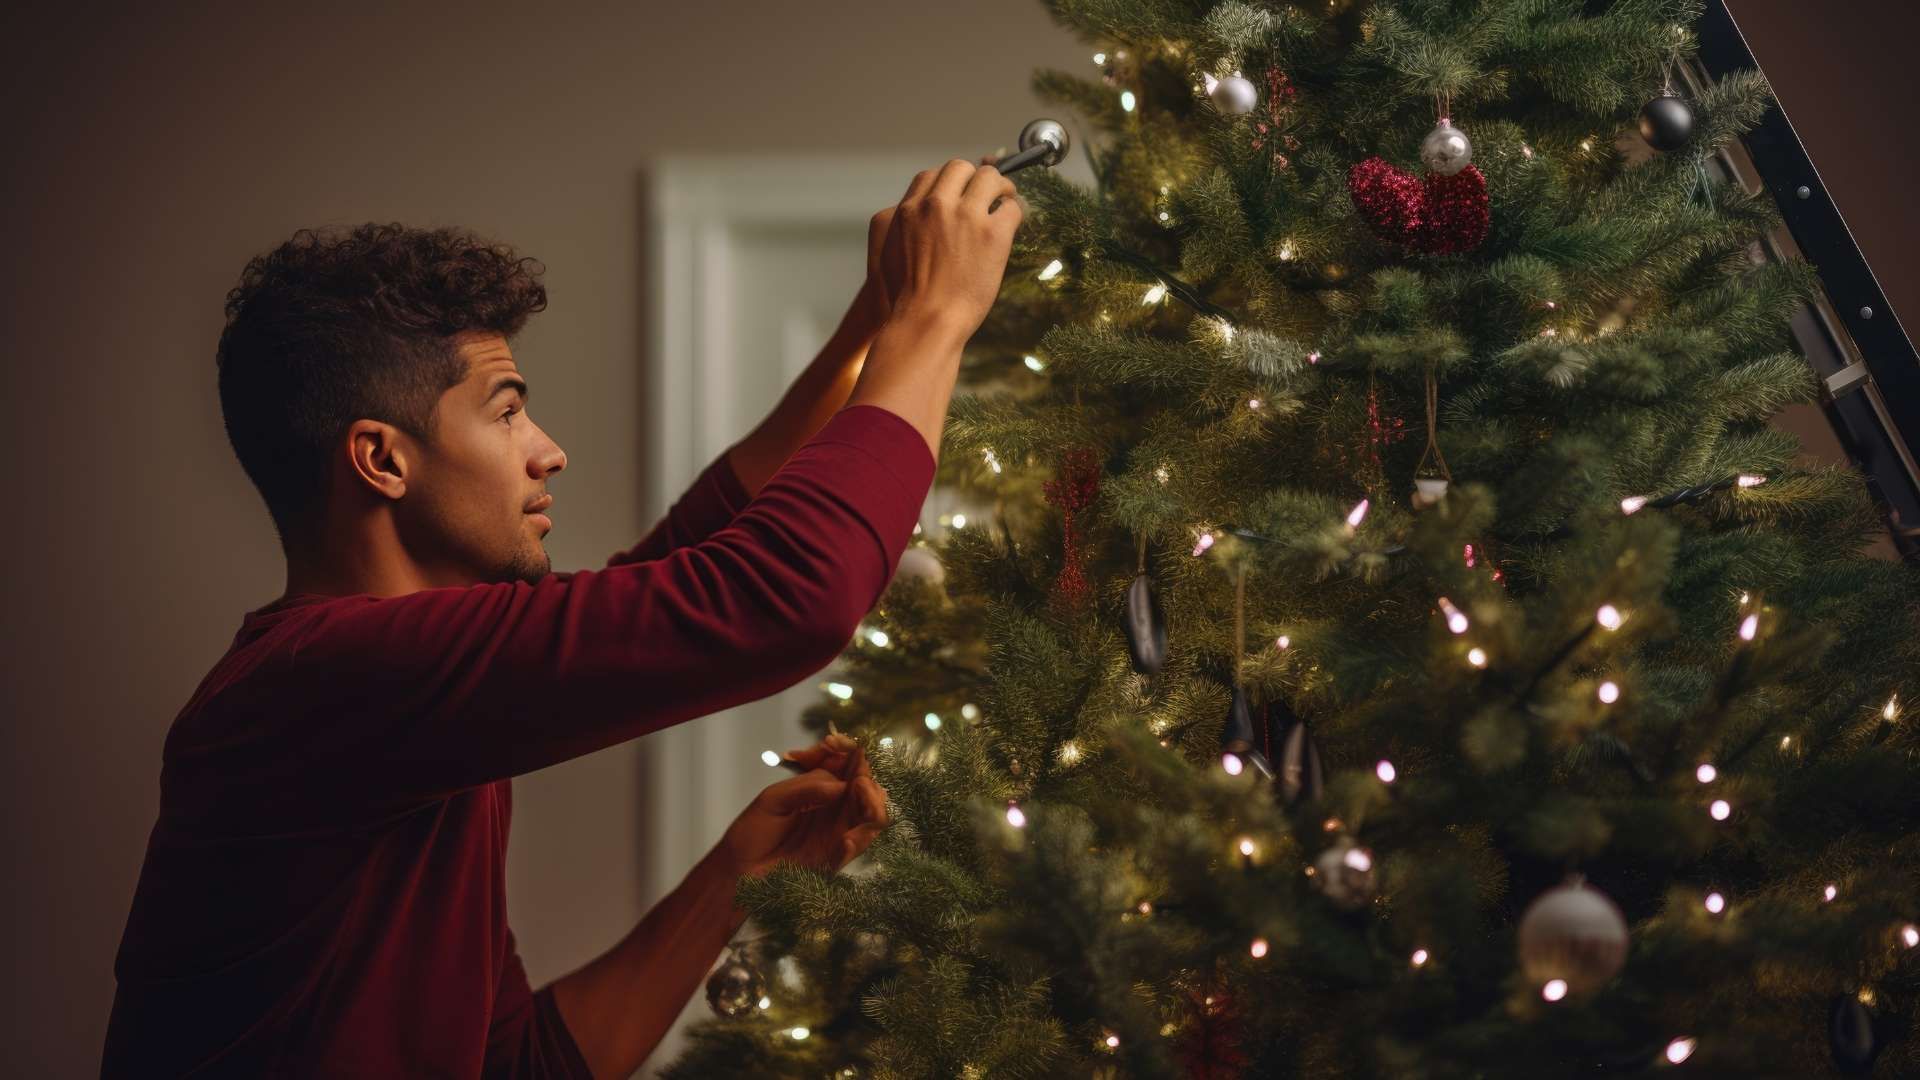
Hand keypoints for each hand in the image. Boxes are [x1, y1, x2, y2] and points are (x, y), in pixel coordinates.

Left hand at [717, 733, 887, 878]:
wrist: (740, 870)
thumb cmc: (753, 830)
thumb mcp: (774, 799)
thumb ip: (806, 787)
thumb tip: (842, 785)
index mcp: (822, 786)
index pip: (847, 762)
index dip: (848, 749)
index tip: (835, 744)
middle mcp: (836, 806)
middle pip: (868, 787)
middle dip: (866, 780)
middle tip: (858, 781)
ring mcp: (839, 831)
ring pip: (874, 816)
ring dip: (874, 806)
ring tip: (860, 798)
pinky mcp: (836, 858)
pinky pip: (858, 848)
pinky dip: (858, 842)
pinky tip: (845, 841)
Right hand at [864, 154, 1015, 327]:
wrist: (926, 320)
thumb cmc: (908, 297)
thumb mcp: (892, 251)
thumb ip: (907, 226)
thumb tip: (925, 215)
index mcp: (909, 209)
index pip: (931, 176)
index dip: (949, 183)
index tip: (960, 192)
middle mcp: (936, 205)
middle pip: (959, 168)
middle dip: (973, 178)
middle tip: (985, 193)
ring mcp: (966, 216)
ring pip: (990, 178)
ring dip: (1000, 187)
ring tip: (1004, 200)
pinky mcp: (993, 234)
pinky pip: (1012, 208)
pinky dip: (1014, 213)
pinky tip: (1011, 225)